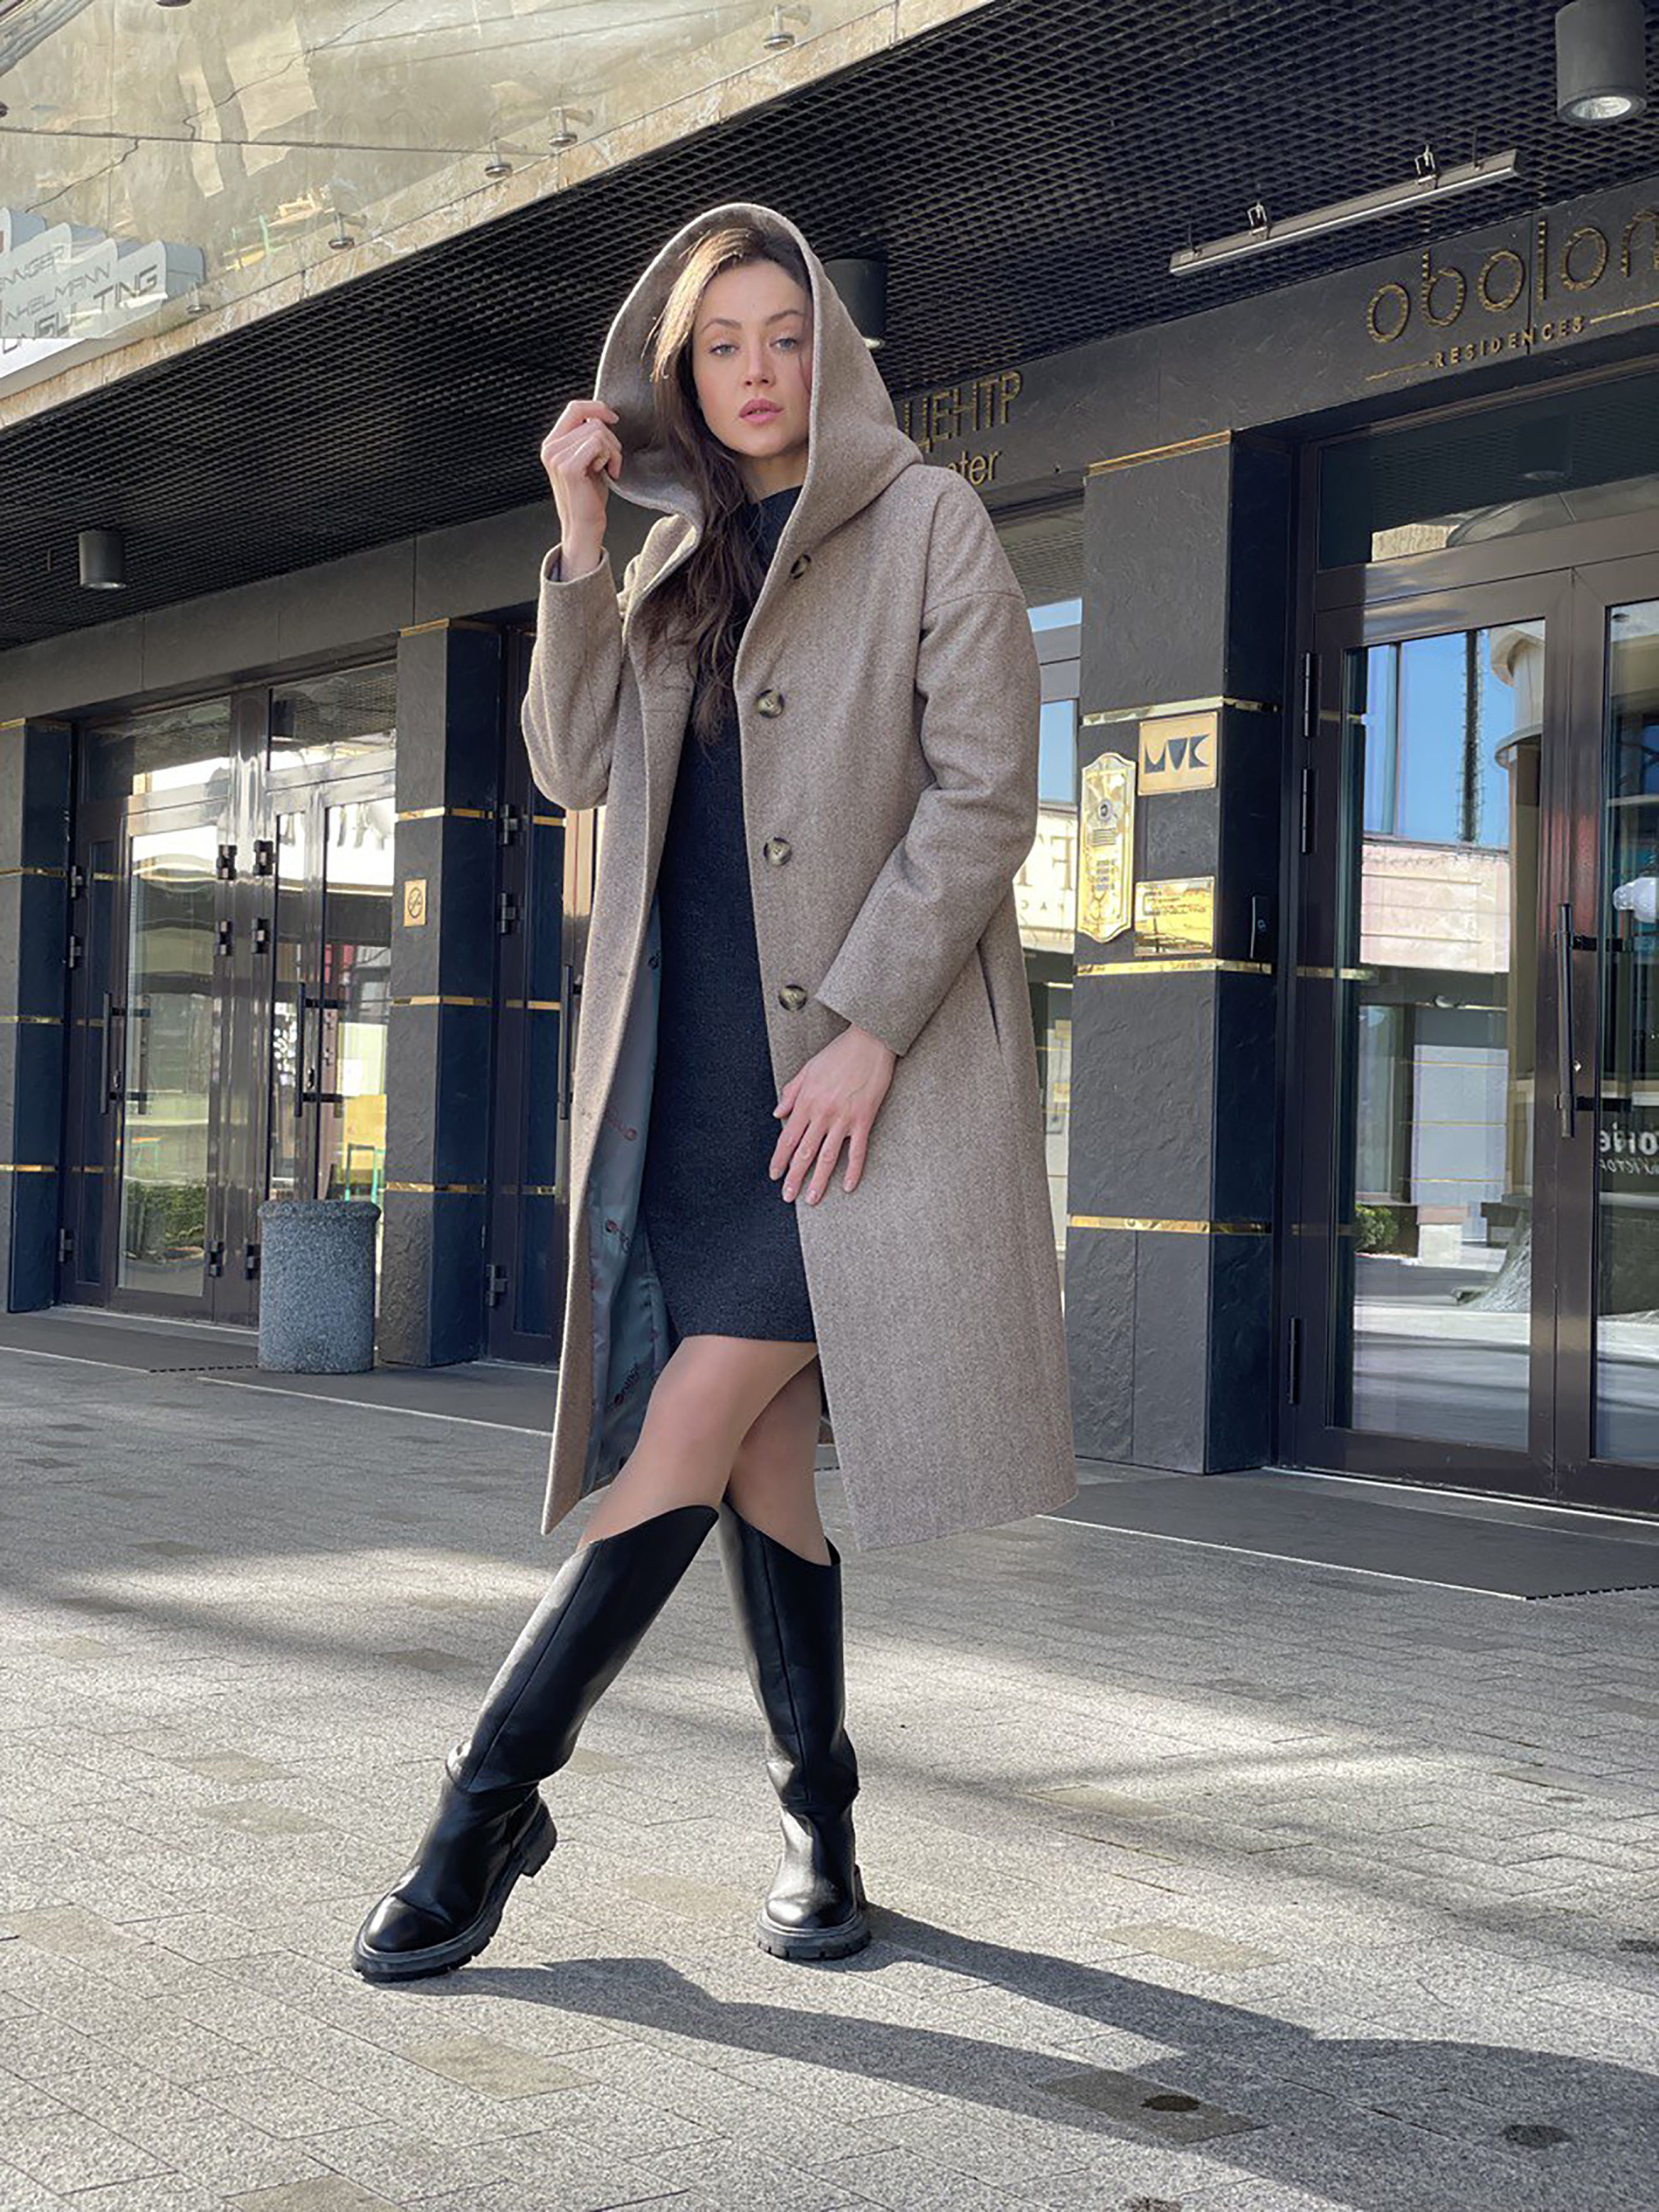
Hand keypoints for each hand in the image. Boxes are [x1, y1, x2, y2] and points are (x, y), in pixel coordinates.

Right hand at [539, 397, 621, 570]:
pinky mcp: (568, 467)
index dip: (597, 407)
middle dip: (611, 439)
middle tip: (612, 461)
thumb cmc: (589, 496)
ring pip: (597, 431)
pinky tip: (609, 473)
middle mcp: (550, 448)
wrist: (584, 527)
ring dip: (612, 450)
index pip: (574, 407)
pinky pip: (598, 444)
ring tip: (609, 469)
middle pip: (591, 420)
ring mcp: (557, 457)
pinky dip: (610, 457)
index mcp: (552, 443)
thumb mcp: (588, 460)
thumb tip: (602, 413)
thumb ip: (587, 437)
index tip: (614, 419)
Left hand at [770, 1025, 896, 1202]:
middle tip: (788, 1196)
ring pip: (828, 1156)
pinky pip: (857, 1150)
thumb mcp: (808, 1069)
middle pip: (804, 1153)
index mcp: (806, 1102)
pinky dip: (853, 1170)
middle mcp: (822, 1114)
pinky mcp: (863, 1119)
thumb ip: (792, 1093)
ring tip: (812, 1199)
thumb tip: (777, 1113)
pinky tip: (847, 1186)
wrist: (869, 1042)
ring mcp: (843, 1118)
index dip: (780, 1160)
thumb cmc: (839, 1054)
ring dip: (819, 1180)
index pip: (788, 1138)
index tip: (775, 1175)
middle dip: (794, 1177)